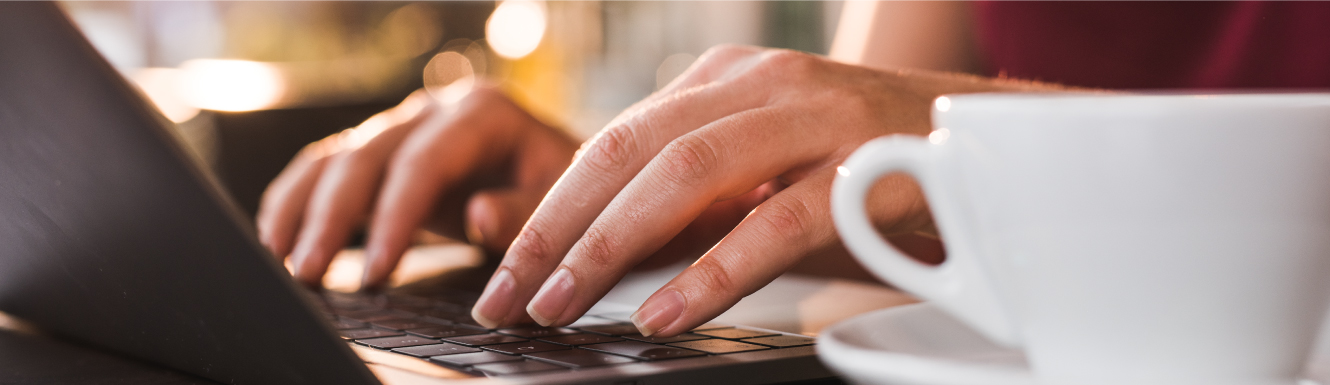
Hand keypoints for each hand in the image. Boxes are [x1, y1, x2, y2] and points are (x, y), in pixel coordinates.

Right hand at [256, 86, 578, 288]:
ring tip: (280, 260)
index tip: (377, 270)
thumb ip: (524, 212)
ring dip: (301, 209)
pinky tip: (277, 238)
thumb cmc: (562, 189)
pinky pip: (328, 169)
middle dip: (332, 217)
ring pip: (335, 158)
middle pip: (367, 156)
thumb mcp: (561, 203)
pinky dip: (297, 201)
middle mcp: (433, 111)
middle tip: (310, 273)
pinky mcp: (382, 153)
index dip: (394, 216)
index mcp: (480, 113)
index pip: (424, 162)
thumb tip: (477, 215)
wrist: (557, 170)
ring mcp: (402, 129)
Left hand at [470, 45, 1051, 334]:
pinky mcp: (866, 163)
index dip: (549, 211)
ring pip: (687, 173)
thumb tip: (595, 261)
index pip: (611, 142)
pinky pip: (777, 220)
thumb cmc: (859, 170)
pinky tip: (669, 312)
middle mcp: (758, 82)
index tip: (505, 273)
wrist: (987, 143)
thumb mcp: (759, 181)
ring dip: (613, 245)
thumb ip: (690, 210)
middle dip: (558, 229)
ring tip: (565, 306)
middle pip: (629, 151)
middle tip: (509, 297)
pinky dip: (715, 270)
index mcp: (722, 79)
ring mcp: (814, 115)